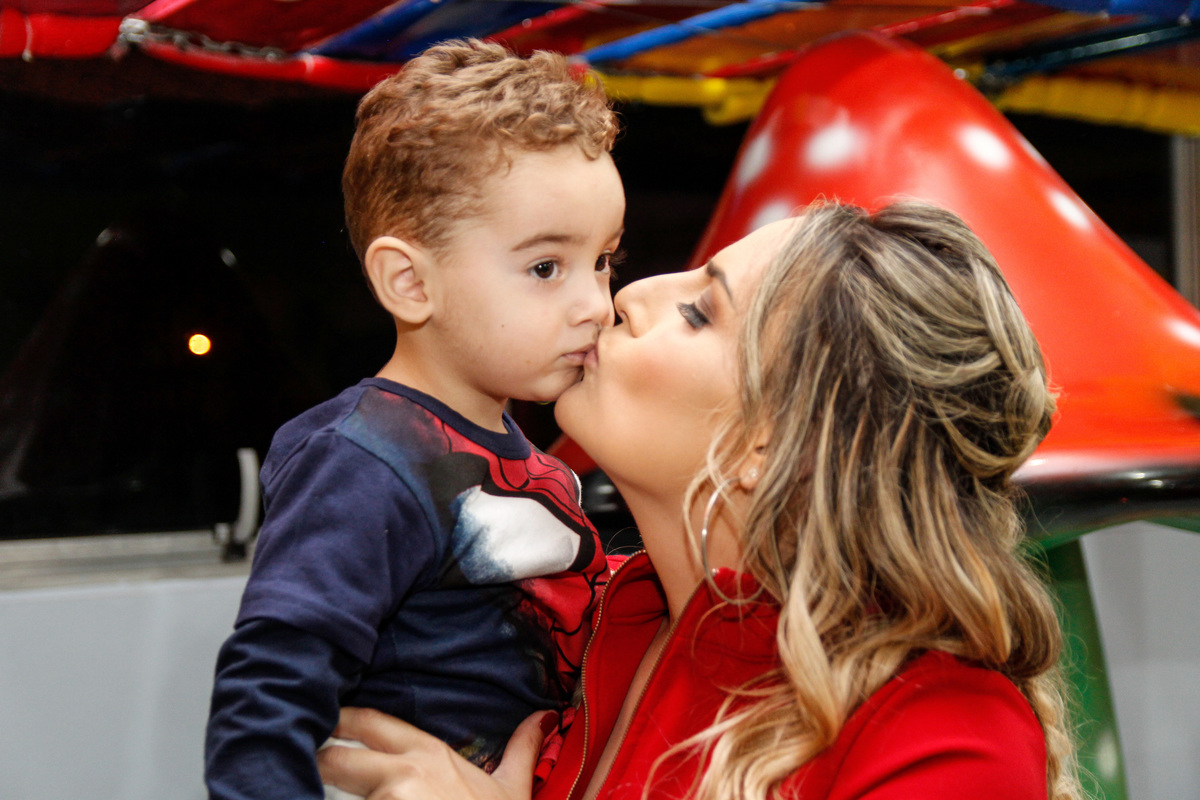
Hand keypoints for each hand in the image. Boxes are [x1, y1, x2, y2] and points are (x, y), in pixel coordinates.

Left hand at [317, 707, 554, 799]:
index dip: (339, 719)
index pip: (368, 723)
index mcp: (428, 754)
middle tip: (298, 757)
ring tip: (300, 789)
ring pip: (336, 796)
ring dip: (317, 793)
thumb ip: (521, 750)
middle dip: (314, 759)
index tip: (318, 716)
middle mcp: (403, 771)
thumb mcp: (511, 790)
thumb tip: (542, 717)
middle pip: (334, 757)